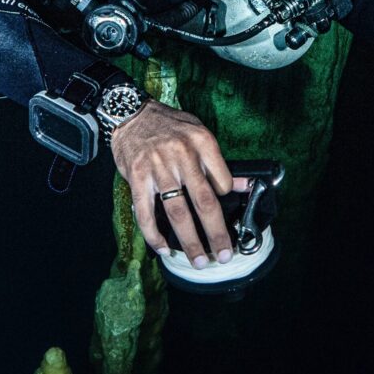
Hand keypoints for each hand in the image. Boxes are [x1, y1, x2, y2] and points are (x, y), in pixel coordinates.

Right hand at [110, 99, 240, 268]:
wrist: (131, 113)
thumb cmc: (169, 125)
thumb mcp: (199, 133)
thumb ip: (218, 162)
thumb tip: (243, 186)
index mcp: (202, 142)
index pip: (222, 181)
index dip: (226, 200)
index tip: (226, 212)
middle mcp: (182, 155)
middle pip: (204, 203)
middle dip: (216, 234)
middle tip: (224, 255)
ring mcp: (158, 167)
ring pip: (178, 213)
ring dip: (190, 241)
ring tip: (199, 260)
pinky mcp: (137, 177)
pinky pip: (146, 213)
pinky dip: (154, 235)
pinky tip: (163, 248)